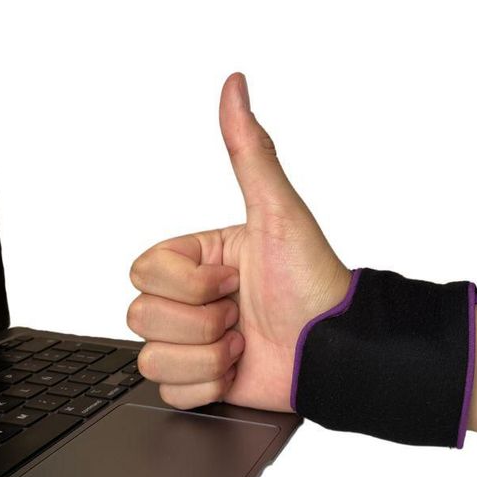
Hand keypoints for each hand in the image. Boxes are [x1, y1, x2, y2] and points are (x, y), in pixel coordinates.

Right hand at [127, 72, 350, 411]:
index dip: (190, 283)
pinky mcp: (197, 380)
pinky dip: (208, 384)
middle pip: (140, 315)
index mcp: (196, 260)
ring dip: (207, 355)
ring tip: (244, 341)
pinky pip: (169, 391)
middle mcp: (188, 299)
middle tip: (241, 312)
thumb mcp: (280, 213)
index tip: (234, 278)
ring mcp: (190, 341)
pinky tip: (239, 367)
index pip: (144, 271)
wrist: (336, 350)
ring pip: (150, 357)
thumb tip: (235, 85)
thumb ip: (250, 151)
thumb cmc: (314, 282)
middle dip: (201, 321)